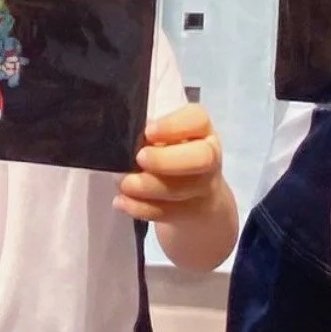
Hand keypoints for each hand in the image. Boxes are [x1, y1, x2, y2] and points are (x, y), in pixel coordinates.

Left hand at [115, 103, 224, 225]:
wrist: (195, 194)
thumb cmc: (171, 153)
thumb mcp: (164, 135)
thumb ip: (150, 133)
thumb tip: (125, 135)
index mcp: (200, 128)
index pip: (197, 119)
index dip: (173, 126)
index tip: (148, 131)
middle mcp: (208, 156)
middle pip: (201, 158)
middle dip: (165, 160)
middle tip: (139, 159)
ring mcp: (203, 187)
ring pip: (180, 189)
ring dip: (146, 187)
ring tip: (123, 182)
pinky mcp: (191, 212)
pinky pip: (167, 212)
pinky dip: (140, 208)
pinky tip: (122, 202)